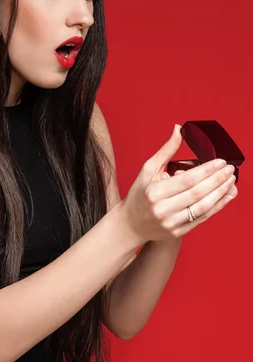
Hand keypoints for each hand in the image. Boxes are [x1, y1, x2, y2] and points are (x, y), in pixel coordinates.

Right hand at [121, 124, 237, 244]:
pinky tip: (226, 196)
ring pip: (202, 207)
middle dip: (217, 180)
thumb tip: (179, 129)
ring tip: (231, 181)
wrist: (130, 224)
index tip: (220, 162)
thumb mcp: (148, 170)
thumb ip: (166, 150)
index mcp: (154, 191)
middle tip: (230, 169)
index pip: (186, 180)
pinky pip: (201, 219)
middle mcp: (162, 209)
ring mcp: (171, 223)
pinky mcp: (177, 232)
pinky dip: (216, 207)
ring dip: (220, 193)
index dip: (206, 171)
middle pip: (197, 193)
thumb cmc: (139, 194)